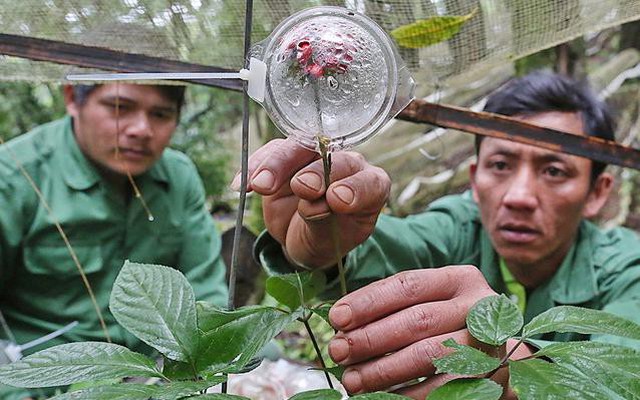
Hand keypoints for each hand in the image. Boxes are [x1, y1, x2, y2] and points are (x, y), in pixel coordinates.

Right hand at [235, 137, 389, 267]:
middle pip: (332, 158)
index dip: (355, 187)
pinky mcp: (288, 158)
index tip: (337, 200)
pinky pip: (271, 153)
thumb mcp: (328, 242)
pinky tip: (241, 184)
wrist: (304, 240)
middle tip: (302, 187)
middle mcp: (347, 166)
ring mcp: (315, 158)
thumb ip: (324, 222)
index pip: (369, 181)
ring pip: (299, 147)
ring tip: (261, 185)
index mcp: (370, 187)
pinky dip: (255, 166)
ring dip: (278, 164)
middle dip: (316, 172)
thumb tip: (311, 204)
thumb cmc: (325, 241)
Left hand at [327, 266, 531, 398]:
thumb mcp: (424, 304)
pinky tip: (381, 397)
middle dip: (370, 338)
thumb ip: (389, 308)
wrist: (494, 356)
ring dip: (383, 371)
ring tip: (352, 380)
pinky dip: (407, 395)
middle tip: (338, 352)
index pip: (408, 285)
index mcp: (459, 279)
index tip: (337, 318)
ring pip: (428, 355)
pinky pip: (442, 387)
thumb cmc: (444, 325)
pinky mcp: (491, 375)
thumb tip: (341, 324)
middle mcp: (478, 306)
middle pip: (416, 321)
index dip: (368, 302)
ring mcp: (488, 342)